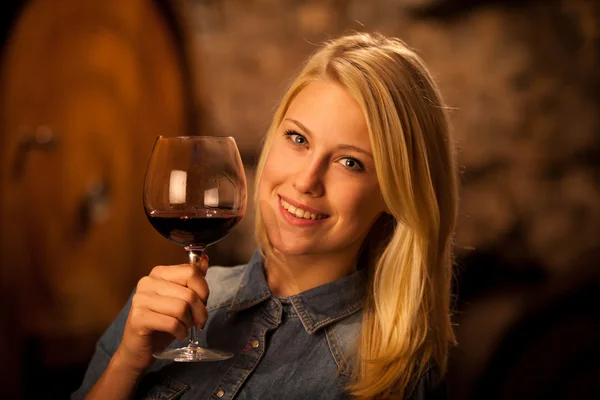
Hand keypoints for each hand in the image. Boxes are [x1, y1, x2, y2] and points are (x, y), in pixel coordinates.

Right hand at [115, 254, 209, 371]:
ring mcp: (141, 299)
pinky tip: (179, 335)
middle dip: (200, 311)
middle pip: (189, 293)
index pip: (191, 272)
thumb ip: (192, 280)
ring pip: (181, 308)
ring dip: (190, 323)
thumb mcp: (180, 299)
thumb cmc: (162, 322)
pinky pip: (172, 323)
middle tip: (198, 321)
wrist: (138, 348)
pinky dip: (181, 332)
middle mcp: (147, 282)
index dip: (203, 289)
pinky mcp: (139, 318)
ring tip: (186, 328)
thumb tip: (204, 259)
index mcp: (158, 273)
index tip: (203, 303)